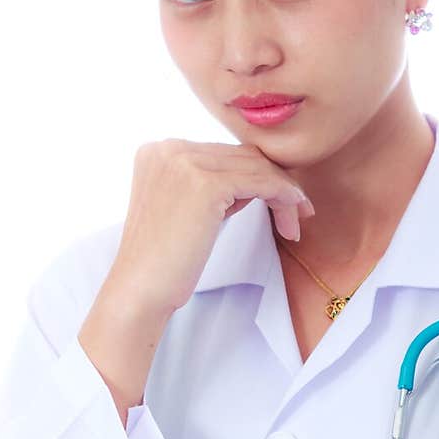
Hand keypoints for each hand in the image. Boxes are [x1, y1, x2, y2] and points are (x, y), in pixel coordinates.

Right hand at [109, 137, 316, 317]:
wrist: (139, 290)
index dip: (256, 176)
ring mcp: (185, 162)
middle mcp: (168, 147)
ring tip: (295, 223)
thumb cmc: (163, 262)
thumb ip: (212, 185)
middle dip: (275, 183)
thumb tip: (256, 177)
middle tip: (298, 212)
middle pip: (242, 155)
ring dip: (285, 194)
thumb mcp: (185, 210)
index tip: (280, 201)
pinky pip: (262, 182)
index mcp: (158, 150)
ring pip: (256, 167)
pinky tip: (292, 219)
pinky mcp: (205, 184)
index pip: (224, 153)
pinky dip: (283, 198)